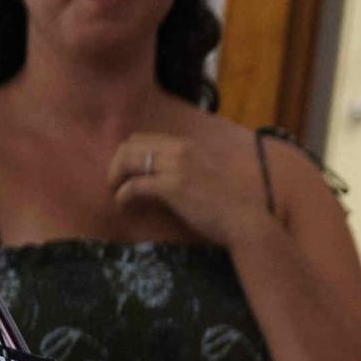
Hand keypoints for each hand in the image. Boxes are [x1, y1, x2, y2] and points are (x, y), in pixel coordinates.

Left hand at [110, 130, 268, 247]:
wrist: (245, 221)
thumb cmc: (230, 205)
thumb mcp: (207, 176)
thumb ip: (187, 169)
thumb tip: (162, 177)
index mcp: (188, 145)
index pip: (143, 139)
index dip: (128, 155)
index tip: (127, 173)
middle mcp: (180, 150)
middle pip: (130, 146)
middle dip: (117, 164)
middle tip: (115, 183)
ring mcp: (176, 167)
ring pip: (128, 161)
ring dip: (116, 177)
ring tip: (116, 193)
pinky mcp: (172, 187)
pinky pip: (134, 186)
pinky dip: (123, 195)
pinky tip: (123, 205)